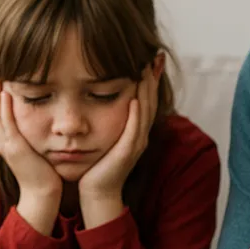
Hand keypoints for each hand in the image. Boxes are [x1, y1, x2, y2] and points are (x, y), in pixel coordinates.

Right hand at [0, 65, 61, 234]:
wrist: (44, 194)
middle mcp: (1, 138)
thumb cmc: (44, 171)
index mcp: (5, 136)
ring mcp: (6, 143)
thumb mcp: (34, 144)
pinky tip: (5, 91)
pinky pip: (7, 124)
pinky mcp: (14, 148)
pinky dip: (4, 107)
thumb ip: (32, 129)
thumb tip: (39, 111)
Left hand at [77, 63, 157, 211]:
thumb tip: (98, 97)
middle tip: (154, 55)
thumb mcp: (103, 135)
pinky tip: (134, 98)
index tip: (148, 57)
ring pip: (146, 111)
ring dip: (147, 90)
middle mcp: (139, 134)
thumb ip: (104, 117)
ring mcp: (136, 143)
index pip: (146, 98)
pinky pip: (135, 129)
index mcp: (135, 130)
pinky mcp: (127, 152)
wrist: (95, 193)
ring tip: (147, 69)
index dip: (149, 78)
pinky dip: (136, 113)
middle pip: (150, 100)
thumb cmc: (95, 166)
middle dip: (152, 77)